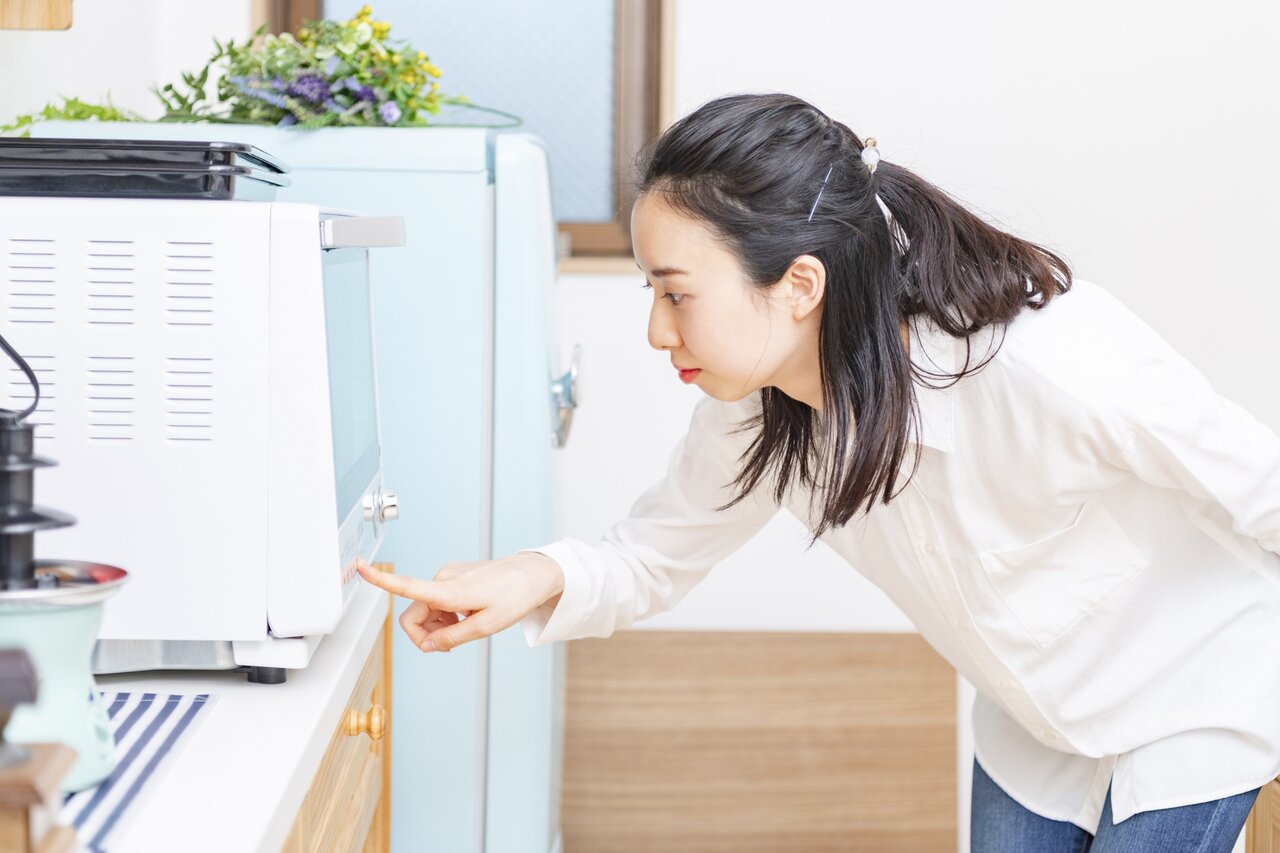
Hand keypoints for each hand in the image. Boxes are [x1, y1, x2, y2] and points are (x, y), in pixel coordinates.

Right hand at [356, 554, 563, 653]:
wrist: (533, 574)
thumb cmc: (514, 598)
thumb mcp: (485, 628)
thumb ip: (452, 639)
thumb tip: (427, 646)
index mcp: (450, 591)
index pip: (407, 586)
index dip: (380, 580)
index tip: (358, 566)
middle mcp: (443, 579)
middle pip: (413, 614)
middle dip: (424, 634)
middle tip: (451, 645)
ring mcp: (448, 575)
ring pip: (426, 609)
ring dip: (438, 625)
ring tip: (466, 626)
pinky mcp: (454, 576)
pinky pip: (438, 601)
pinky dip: (446, 614)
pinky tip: (468, 615)